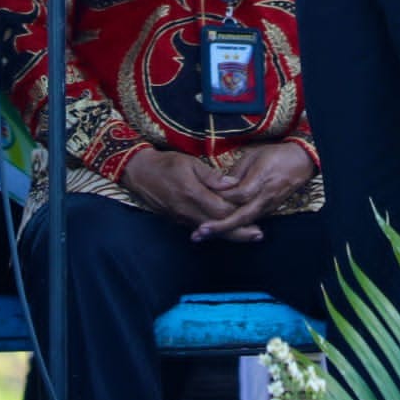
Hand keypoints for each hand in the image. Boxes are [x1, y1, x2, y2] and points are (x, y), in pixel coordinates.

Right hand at [121, 148, 244, 231]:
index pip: (221, 208)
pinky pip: (202, 228)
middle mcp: (189, 211)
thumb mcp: (189, 163)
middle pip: (219, 226)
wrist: (140, 174)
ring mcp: (184, 218)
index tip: (255, 210)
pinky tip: (227, 231)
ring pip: (211, 231)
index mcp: (193, 194)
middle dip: (239, 231)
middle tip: (258, 235)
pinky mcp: (180, 220)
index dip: (239, 211)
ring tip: (249, 236)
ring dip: (230, 235)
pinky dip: (216, 232)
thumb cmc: (166, 164)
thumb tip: (232, 184)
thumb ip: (211, 176)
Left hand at [192, 142, 313, 240]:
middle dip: (220, 226)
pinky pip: (249, 221)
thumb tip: (220, 186)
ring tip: (202, 235)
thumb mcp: (253, 155)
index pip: (240, 195)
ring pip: (244, 223)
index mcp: (262, 179)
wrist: (301, 162)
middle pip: (241, 216)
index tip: (203, 199)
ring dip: (224, 230)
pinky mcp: (269, 211)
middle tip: (199, 233)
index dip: (221, 198)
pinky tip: (218, 231)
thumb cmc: (276, 155)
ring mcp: (268, 206)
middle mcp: (265, 197)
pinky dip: (234, 227)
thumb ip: (236, 172)